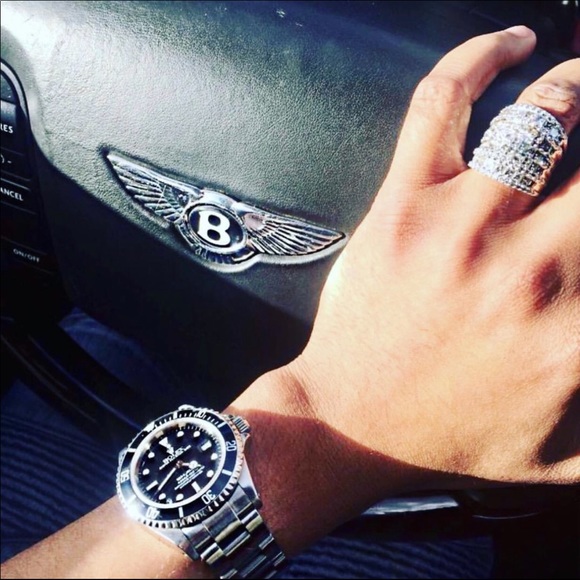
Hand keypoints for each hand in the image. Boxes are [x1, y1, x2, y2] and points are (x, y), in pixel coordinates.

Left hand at [286, 25, 578, 489]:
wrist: (347, 424)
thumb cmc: (445, 442)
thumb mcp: (563, 458)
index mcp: (577, 332)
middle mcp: (531, 270)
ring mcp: (460, 227)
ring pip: (544, 116)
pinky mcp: (401, 204)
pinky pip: (442, 103)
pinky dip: (479, 58)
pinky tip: (511, 45)